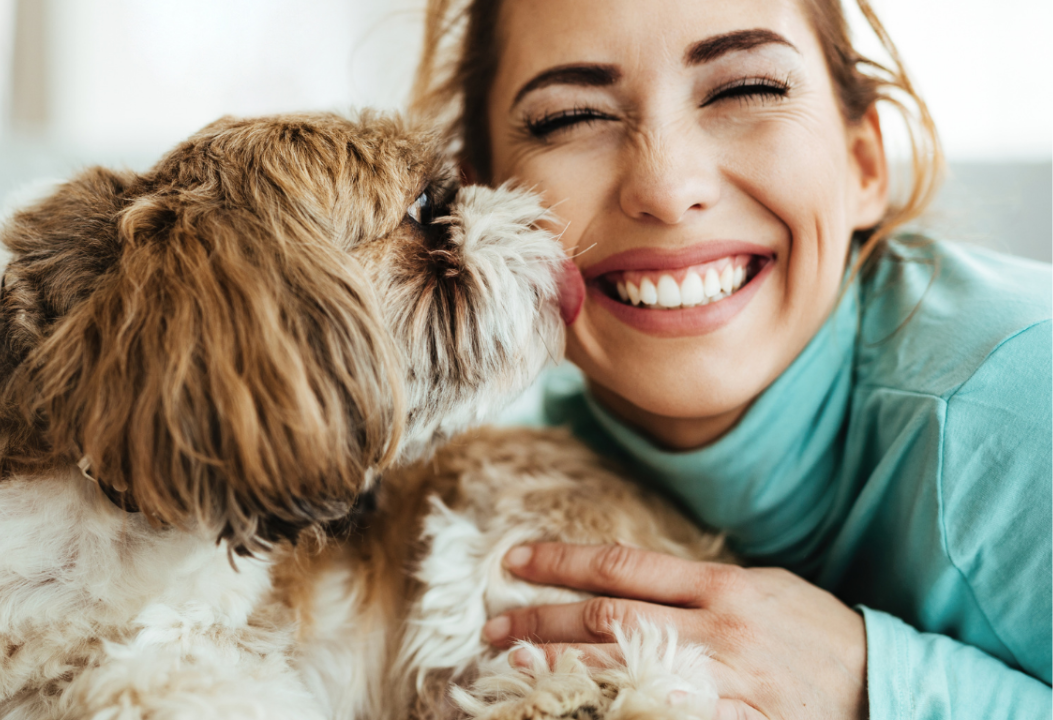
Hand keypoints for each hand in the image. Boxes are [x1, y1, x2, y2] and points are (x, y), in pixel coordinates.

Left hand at [482, 542, 867, 719]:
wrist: (885, 687)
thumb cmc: (816, 631)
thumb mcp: (763, 586)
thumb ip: (697, 584)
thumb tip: (628, 580)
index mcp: (722, 586)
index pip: (623, 566)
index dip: (562, 562)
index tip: (514, 560)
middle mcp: (717, 631)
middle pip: (608, 619)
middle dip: (542, 620)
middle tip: (492, 626)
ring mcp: (724, 683)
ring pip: (621, 671)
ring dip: (557, 668)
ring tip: (510, 665)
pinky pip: (658, 717)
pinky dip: (611, 712)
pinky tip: (572, 709)